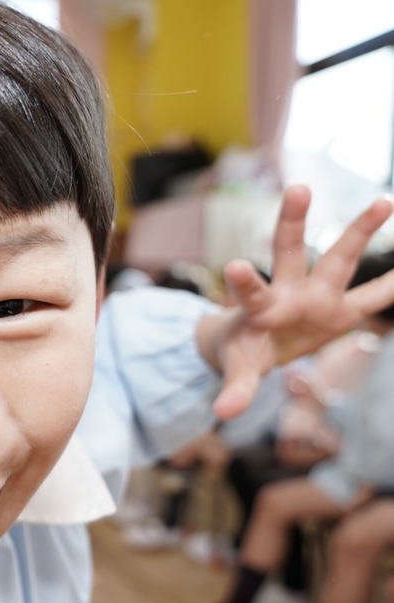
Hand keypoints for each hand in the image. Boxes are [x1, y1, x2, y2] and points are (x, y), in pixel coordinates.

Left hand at [197, 185, 393, 419]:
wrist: (257, 342)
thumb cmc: (244, 351)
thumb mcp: (239, 370)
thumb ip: (235, 389)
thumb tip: (224, 414)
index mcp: (259, 308)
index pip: (250, 291)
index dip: (245, 281)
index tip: (235, 265)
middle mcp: (289, 292)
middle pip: (288, 252)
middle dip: (291, 222)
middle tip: (296, 189)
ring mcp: (318, 296)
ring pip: (338, 258)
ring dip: (360, 230)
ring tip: (384, 200)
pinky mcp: (342, 308)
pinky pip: (376, 295)